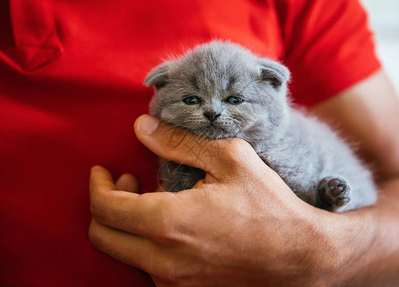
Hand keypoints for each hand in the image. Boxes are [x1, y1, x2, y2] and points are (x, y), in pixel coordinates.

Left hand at [89, 115, 370, 285]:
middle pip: (102, 236)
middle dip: (104, 205)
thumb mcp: (230, 160)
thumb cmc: (270, 207)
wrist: (301, 257)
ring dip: (125, 224)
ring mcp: (173, 282)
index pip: (105, 208)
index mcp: (169, 223)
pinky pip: (147, 267)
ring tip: (150, 199)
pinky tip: (169, 224)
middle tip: (125, 182)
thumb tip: (142, 128)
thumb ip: (179, 143)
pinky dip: (144, 242)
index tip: (104, 169)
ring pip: (123, 253)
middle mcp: (163, 260)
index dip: (97, 185)